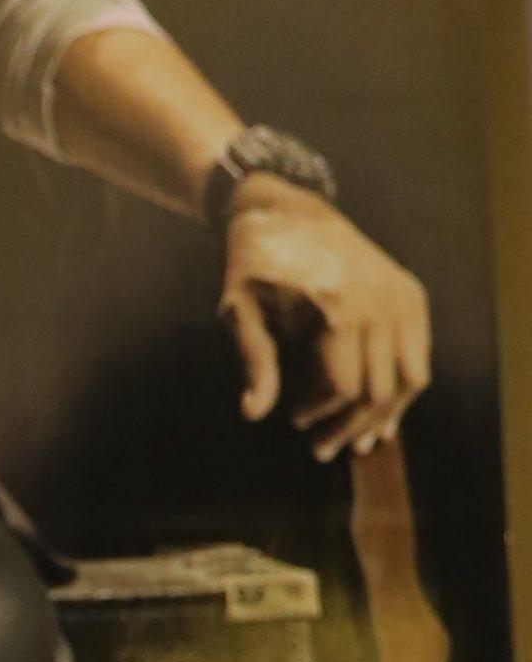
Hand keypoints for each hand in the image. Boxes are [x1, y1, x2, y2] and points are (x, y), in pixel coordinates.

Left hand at [218, 182, 429, 458]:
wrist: (289, 212)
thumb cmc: (255, 266)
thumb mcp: (241, 312)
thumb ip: (254, 362)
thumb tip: (254, 413)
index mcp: (336, 309)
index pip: (345, 385)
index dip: (321, 413)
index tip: (295, 422)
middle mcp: (378, 304)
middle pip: (379, 389)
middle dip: (351, 426)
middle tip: (323, 449)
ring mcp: (401, 298)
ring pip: (409, 378)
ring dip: (385, 415)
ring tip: (361, 441)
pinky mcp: (411, 294)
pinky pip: (419, 355)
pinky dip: (404, 387)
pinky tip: (385, 413)